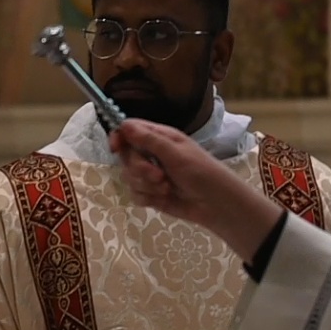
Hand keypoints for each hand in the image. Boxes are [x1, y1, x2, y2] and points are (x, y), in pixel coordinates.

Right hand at [108, 119, 284, 261]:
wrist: (215, 204)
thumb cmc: (201, 172)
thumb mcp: (176, 153)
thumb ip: (149, 140)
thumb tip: (124, 125)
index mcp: (159, 137)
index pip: (129, 130)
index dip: (119, 137)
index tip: (115, 147)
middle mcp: (152, 153)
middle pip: (126, 156)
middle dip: (139, 168)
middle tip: (159, 176)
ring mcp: (150, 175)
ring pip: (129, 177)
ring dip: (146, 185)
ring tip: (167, 188)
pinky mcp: (150, 193)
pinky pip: (135, 194)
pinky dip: (147, 198)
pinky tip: (163, 198)